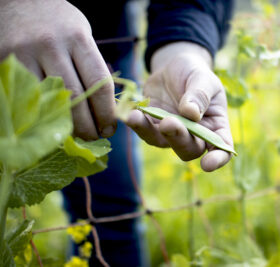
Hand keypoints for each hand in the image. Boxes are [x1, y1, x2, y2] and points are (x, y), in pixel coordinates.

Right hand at [0, 0, 115, 139]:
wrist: (19, 1)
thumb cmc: (59, 23)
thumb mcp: (82, 35)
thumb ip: (92, 67)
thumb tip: (106, 107)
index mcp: (77, 38)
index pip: (99, 83)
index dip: (107, 111)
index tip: (111, 128)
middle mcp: (51, 45)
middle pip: (75, 96)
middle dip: (88, 124)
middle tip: (95, 137)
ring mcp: (25, 54)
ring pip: (49, 100)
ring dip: (66, 124)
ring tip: (76, 135)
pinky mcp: (5, 61)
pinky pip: (28, 97)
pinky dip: (43, 114)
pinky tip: (53, 122)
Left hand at [126, 42, 232, 171]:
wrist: (174, 67)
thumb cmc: (195, 73)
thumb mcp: (202, 78)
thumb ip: (199, 94)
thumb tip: (191, 113)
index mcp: (216, 125)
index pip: (221, 147)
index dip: (217, 159)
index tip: (207, 164)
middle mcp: (195, 135)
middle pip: (189, 149)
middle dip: (178, 139)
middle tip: (169, 123)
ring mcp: (172, 133)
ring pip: (163, 142)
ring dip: (150, 132)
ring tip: (138, 117)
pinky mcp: (153, 126)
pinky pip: (144, 130)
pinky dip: (137, 124)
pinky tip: (130, 113)